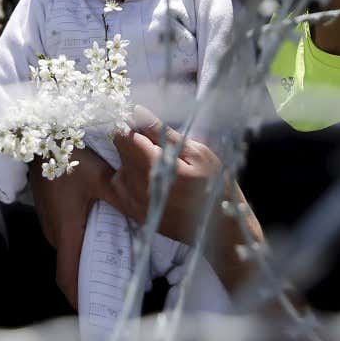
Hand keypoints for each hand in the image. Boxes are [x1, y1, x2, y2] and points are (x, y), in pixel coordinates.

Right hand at [29, 149, 112, 308]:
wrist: (38, 133)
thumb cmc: (67, 152)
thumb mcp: (99, 174)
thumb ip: (123, 197)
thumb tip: (147, 216)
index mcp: (66, 229)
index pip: (68, 278)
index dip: (81, 300)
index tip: (98, 314)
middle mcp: (55, 232)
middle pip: (73, 267)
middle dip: (93, 281)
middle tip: (121, 288)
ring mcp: (51, 223)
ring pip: (71, 250)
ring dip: (90, 259)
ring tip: (120, 263)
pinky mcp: (53, 212)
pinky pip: (69, 236)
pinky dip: (85, 242)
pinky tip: (106, 234)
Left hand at [106, 106, 228, 247]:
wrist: (221, 229)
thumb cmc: (215, 186)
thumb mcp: (196, 153)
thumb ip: (162, 133)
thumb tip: (137, 111)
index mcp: (154, 167)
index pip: (123, 137)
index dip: (131, 126)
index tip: (143, 125)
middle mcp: (138, 187)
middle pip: (121, 152)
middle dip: (134, 143)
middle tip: (159, 146)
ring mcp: (134, 203)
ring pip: (119, 169)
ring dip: (132, 162)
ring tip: (159, 165)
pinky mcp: (135, 214)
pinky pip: (118, 189)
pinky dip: (128, 178)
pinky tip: (149, 178)